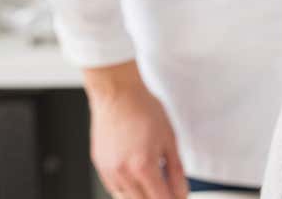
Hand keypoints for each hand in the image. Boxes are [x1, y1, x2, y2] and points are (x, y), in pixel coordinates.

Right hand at [84, 61, 188, 198]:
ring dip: (142, 197)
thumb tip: (181, 191)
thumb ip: (176, 171)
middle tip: (170, 192)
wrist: (117, 93)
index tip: (179, 198)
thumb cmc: (142, 109)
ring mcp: (108, 171)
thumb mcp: (169, 140)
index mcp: (143, 166)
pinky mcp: (100, 166)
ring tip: (154, 184)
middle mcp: (123, 172)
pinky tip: (138, 180)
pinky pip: (114, 189)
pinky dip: (128, 190)